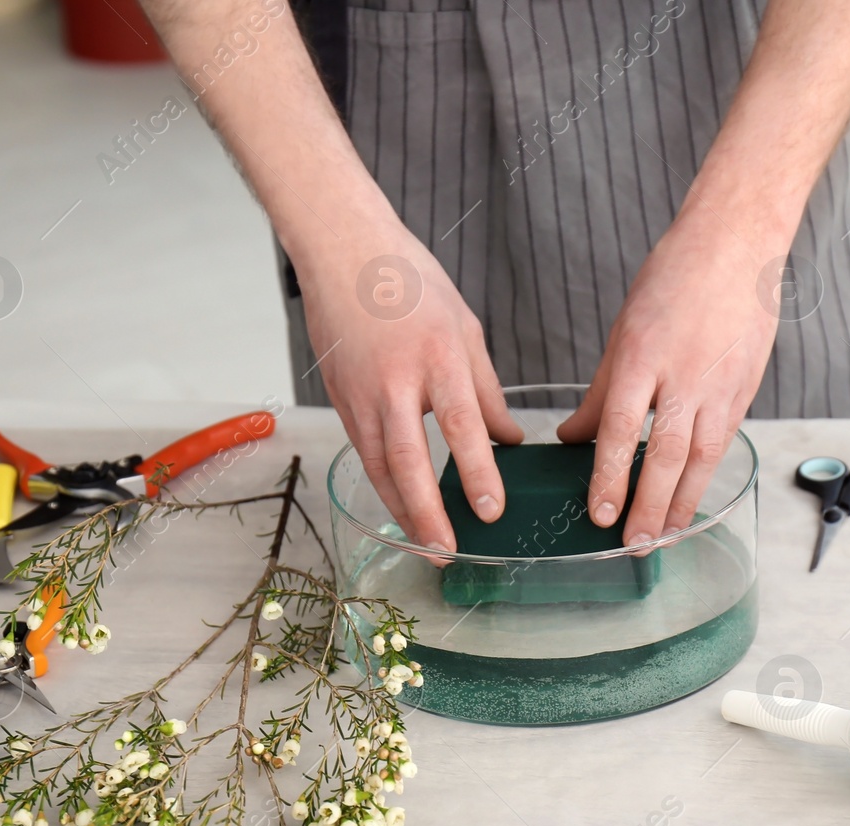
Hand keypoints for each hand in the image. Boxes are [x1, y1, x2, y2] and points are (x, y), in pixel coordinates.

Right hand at [302, 227, 521, 552]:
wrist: (342, 252)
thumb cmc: (409, 283)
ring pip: (380, 466)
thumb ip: (486, 390)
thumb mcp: (465, 328)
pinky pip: (365, 453)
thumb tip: (509, 440)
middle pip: (409, 460)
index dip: (477, 473)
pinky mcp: (341, 400)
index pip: (461, 426)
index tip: (492, 510)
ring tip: (426, 545)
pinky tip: (402, 509)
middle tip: (447, 550)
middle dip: (428, 512)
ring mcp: (361, 393)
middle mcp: (395, 381)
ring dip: (403, 511)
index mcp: (438, 356)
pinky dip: (384, 486)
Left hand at [557, 211, 779, 544]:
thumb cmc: (673, 280)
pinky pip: (722, 443)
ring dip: (681, 504)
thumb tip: (572, 437)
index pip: (621, 430)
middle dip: (648, 506)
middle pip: (665, 455)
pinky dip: (705, 476)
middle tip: (633, 544)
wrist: (735, 246)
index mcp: (643, 356)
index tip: (600, 513)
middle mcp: (685, 376)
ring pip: (701, 458)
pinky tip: (690, 499)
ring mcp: (720, 385)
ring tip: (663, 536)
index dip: (610, 477)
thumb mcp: (623, 330)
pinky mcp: (745, 390)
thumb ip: (601, 391)